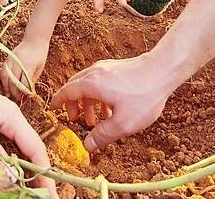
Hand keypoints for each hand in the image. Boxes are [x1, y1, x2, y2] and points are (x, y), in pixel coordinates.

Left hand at [0, 65, 56, 196]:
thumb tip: (12, 178)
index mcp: (12, 118)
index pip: (35, 148)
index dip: (44, 172)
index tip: (50, 195)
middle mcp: (13, 120)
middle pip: (31, 151)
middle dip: (40, 175)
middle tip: (44, 198)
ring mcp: (4, 122)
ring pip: (20, 150)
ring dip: (27, 171)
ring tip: (32, 192)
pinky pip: (8, 148)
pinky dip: (13, 164)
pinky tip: (14, 176)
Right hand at [1, 39, 48, 98]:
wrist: (34, 39)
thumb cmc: (40, 54)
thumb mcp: (40, 67)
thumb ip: (33, 79)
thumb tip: (28, 91)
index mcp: (29, 66)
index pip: (23, 83)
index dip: (24, 91)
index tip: (26, 96)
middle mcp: (18, 63)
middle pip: (13, 81)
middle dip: (14, 92)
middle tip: (16, 98)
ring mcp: (12, 60)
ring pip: (6, 76)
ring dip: (6, 87)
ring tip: (8, 94)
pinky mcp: (8, 58)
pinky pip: (3, 70)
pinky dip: (3, 78)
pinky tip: (5, 84)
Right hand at [51, 54, 170, 151]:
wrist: (162, 70)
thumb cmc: (143, 95)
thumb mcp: (123, 123)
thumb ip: (103, 135)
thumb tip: (87, 146)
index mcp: (91, 83)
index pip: (67, 91)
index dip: (58, 102)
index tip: (52, 110)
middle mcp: (95, 72)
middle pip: (75, 86)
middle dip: (73, 104)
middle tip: (76, 120)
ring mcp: (106, 68)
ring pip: (88, 84)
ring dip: (87, 102)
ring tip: (96, 119)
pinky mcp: (116, 68)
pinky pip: (99, 81)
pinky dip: (98, 95)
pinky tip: (111, 109)